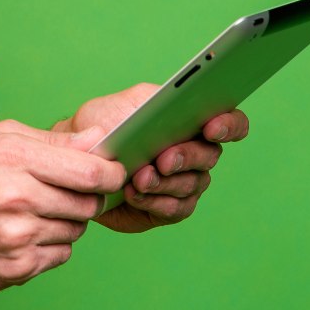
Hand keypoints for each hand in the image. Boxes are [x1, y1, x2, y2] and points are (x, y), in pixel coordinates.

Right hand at [0, 120, 125, 294]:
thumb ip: (51, 140)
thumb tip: (99, 141)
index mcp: (11, 158)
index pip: (88, 171)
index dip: (111, 172)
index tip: (114, 172)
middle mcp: (15, 198)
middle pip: (88, 202)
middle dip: (86, 196)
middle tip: (66, 191)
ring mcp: (17, 236)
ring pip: (77, 229)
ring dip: (67, 220)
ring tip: (36, 211)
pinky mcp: (17, 268)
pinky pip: (61, 254)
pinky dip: (52, 244)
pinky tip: (26, 233)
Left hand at [56, 84, 249, 234]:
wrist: (78, 156)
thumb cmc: (104, 124)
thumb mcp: (125, 102)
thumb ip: (152, 101)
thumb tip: (171, 108)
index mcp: (191, 121)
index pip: (230, 122)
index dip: (229, 125)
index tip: (211, 127)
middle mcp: (194, 153)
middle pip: (209, 156)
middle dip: (186, 157)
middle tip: (163, 159)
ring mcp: (184, 182)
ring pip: (191, 185)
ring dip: (165, 183)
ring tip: (139, 178)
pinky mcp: (167, 208)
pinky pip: (175, 209)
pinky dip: (155, 201)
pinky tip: (133, 194)